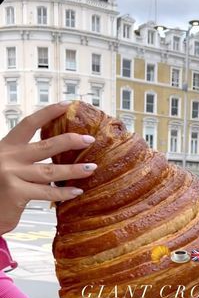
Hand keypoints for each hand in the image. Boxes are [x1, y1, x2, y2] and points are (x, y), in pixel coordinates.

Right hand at [0, 102, 96, 234]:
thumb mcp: (9, 167)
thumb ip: (27, 160)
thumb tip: (58, 155)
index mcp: (7, 147)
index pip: (29, 124)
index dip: (48, 113)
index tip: (67, 105)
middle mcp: (8, 157)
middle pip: (45, 146)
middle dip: (70, 141)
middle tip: (89, 140)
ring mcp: (11, 174)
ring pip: (50, 171)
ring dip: (73, 169)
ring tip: (90, 168)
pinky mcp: (16, 192)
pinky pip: (46, 192)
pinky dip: (63, 192)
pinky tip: (77, 191)